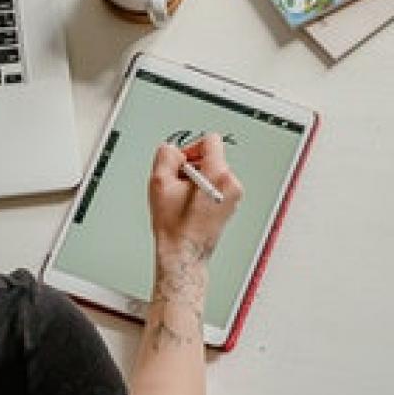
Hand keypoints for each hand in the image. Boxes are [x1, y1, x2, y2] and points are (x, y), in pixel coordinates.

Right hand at [147, 134, 241, 262]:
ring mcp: (234, 196)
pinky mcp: (230, 205)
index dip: (190, 148)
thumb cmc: (174, 225)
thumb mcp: (159, 182)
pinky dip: (202, 190)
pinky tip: (190, 205)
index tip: (181, 163)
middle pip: (211, 157)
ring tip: (183, 198)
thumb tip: (173, 150)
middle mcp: (232, 184)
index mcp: (219, 175)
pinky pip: (216, 186)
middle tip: (177, 185)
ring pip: (212, 172)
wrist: (183, 253)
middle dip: (191, 166)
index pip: (211, 141)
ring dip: (195, 179)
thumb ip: (166, 155)